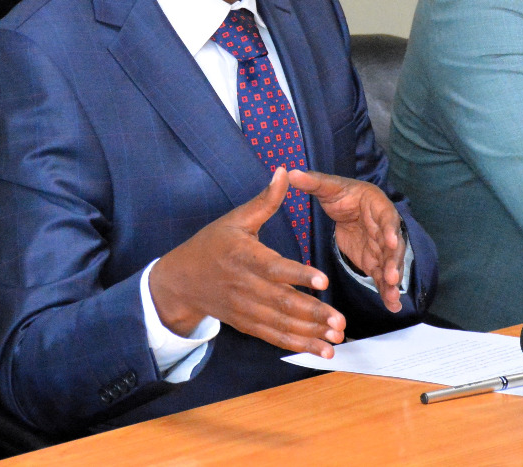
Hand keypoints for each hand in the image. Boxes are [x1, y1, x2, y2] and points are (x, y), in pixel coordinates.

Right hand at [149, 167, 346, 357]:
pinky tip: (321, 350)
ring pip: (281, 324)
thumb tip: (284, 172)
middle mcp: (246, 286)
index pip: (274, 268)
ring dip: (310, 333)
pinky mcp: (247, 324)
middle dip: (313, 313)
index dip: (298, 275)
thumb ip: (264, 201)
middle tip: (340, 321)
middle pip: (282, 302)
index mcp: (244, 257)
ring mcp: (246, 309)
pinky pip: (274, 336)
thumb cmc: (211, 245)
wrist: (182, 280)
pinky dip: (298, 344)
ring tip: (337, 338)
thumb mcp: (235, 219)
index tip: (323, 281)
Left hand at [288, 169, 406, 312]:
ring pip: (390, 264)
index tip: (388, 240)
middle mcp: (384, 228)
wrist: (350, 207)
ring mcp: (381, 247)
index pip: (386, 217)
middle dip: (394, 261)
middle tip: (392, 276)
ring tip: (392, 297)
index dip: (388, 228)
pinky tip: (391, 306)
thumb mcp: (328, 187)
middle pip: (392, 246)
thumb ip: (313, 182)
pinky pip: (382, 277)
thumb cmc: (343, 195)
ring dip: (392, 281)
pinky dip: (387, 291)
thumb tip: (291, 172)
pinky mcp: (375, 261)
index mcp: (376, 206)